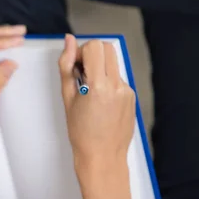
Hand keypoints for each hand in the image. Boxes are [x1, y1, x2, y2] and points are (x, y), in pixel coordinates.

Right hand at [58, 35, 136, 169]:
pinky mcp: (131, 96)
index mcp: (99, 86)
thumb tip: (69, 42)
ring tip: (89, 90)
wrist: (102, 156)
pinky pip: (118, 78)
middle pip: (107, 48)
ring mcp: (127, 90)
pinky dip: (107, 81)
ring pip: (113, 62)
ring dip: (100, 67)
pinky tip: (99, 101)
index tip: (75, 67)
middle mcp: (117, 85)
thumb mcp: (67, 98)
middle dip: (92, 54)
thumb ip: (67, 67)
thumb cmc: (81, 133)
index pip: (94, 47)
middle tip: (81, 72)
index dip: (81, 52)